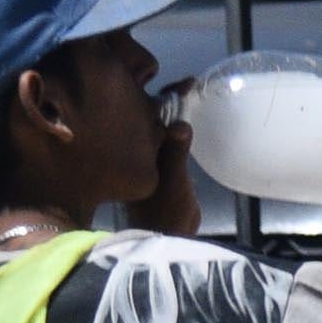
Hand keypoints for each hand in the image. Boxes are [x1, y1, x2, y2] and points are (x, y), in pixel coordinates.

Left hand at [126, 79, 201, 235]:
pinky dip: (178, 128)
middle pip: (150, 116)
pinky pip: (168, 138)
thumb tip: (181, 126)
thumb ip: (175, 153)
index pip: (144, 114)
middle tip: (189, 84)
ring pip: (158, 126)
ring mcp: (147, 157)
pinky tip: (188, 121)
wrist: (168, 238)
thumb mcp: (173, 181)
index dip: (162, 97)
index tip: (183, 85)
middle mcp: (135, 150)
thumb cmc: (164, 213)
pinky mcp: (160, 166)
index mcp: (131, 149)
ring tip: (190, 92)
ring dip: (174, 111)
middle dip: (169, 99)